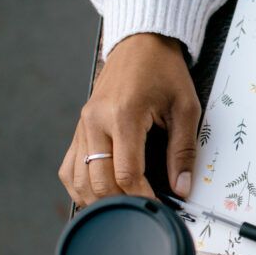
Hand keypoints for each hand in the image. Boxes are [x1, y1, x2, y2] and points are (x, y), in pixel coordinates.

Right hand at [59, 33, 200, 206]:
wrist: (141, 43)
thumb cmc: (165, 71)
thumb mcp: (186, 107)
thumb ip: (183, 149)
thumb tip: (182, 186)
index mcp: (123, 114)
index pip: (125, 172)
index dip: (141, 196)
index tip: (158, 208)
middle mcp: (95, 121)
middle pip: (97, 180)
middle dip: (120, 202)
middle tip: (143, 211)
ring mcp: (83, 124)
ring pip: (78, 178)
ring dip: (98, 199)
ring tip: (124, 207)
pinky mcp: (79, 127)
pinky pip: (69, 166)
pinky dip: (80, 186)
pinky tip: (100, 194)